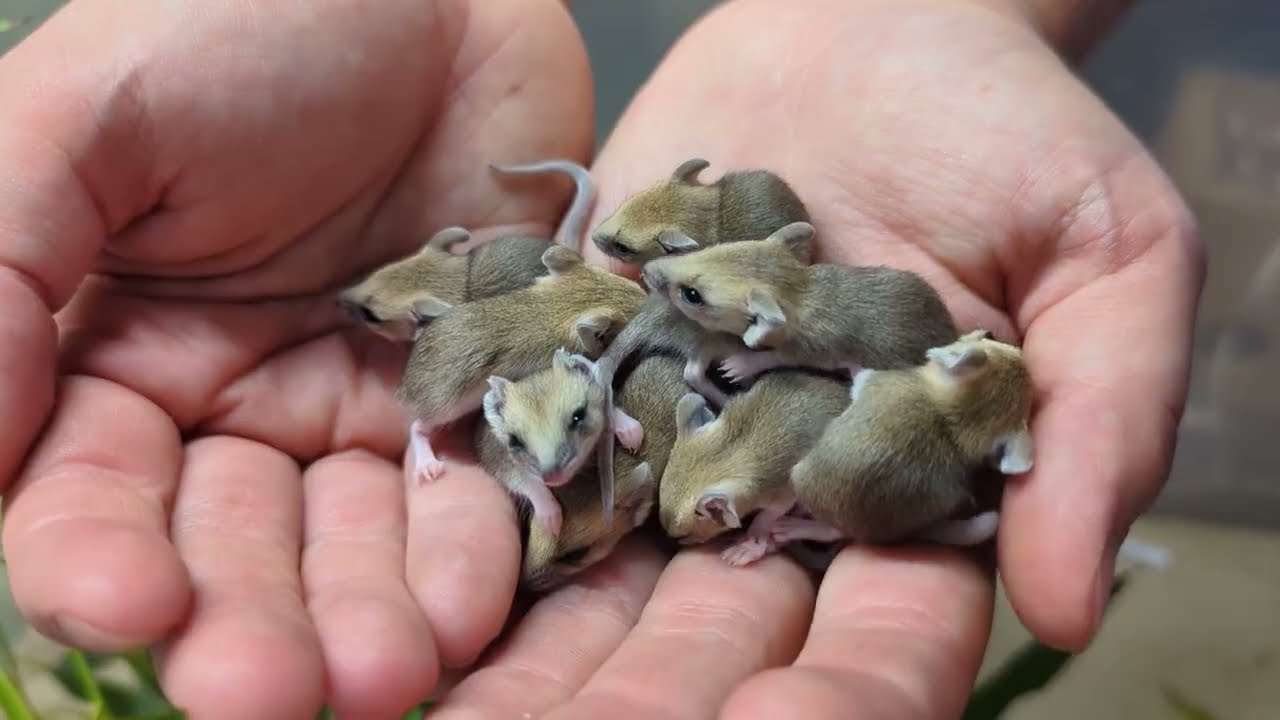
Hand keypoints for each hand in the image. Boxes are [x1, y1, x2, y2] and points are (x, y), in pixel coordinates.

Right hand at [0, 0, 593, 716]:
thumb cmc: (247, 18)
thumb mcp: (85, 117)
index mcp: (117, 353)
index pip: (84, 492)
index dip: (95, 557)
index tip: (125, 604)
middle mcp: (235, 406)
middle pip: (228, 548)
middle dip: (245, 624)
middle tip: (272, 698)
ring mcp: (358, 409)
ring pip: (351, 547)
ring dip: (364, 617)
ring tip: (390, 675)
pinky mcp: (468, 399)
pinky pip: (468, 494)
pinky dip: (471, 552)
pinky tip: (478, 608)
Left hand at [422, 0, 1204, 715]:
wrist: (863, 25)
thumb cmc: (1007, 131)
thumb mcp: (1105, 255)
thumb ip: (1099, 420)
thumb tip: (1066, 609)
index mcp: (909, 498)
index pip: (880, 636)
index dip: (836, 700)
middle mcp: (778, 491)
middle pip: (714, 634)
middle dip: (645, 704)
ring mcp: (671, 432)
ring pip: (601, 573)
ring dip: (536, 656)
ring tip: (450, 714)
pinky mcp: (584, 361)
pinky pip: (527, 446)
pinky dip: (473, 517)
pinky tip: (414, 582)